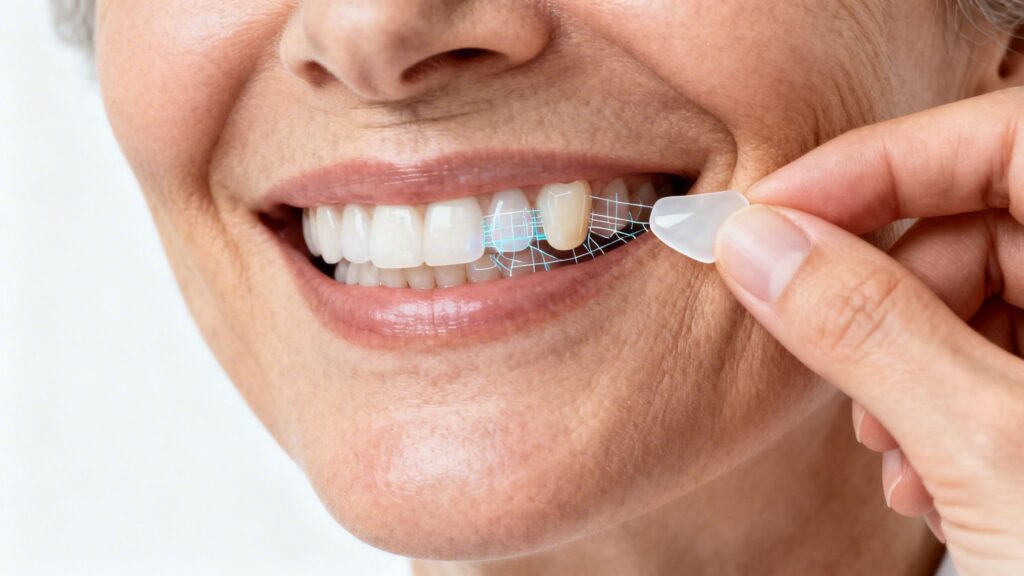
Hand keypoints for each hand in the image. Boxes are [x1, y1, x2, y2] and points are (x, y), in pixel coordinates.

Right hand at [713, 87, 1023, 574]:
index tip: (769, 212)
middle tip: (816, 345)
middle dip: (884, 286)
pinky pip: (1003, 356)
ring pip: (987, 293)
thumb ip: (868, 330)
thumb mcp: (996, 455)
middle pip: (988, 220)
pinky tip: (919, 470)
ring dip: (903, 359)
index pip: (1010, 137)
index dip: (878, 164)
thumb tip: (758, 247)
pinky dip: (940, 400)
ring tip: (883, 444)